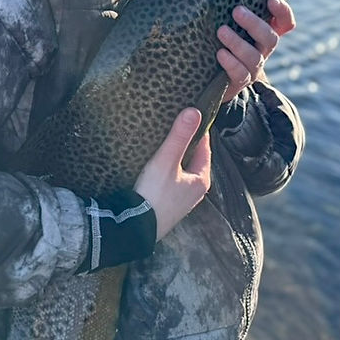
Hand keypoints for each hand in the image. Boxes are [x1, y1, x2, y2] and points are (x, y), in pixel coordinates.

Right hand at [134, 108, 211, 240]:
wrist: (135, 227)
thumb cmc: (154, 195)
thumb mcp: (166, 161)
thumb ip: (179, 136)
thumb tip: (194, 111)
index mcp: (201, 179)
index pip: (204, 146)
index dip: (196, 130)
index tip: (186, 115)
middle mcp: (195, 190)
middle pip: (193, 158)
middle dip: (184, 143)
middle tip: (171, 125)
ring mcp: (182, 199)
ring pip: (181, 170)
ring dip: (174, 158)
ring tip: (160, 143)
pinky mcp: (168, 204)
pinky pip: (171, 181)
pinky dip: (166, 171)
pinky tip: (153, 166)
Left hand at [216, 0, 294, 99]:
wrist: (210, 77)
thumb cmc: (220, 40)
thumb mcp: (227, 23)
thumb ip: (230, 8)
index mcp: (264, 33)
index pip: (285, 23)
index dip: (282, 12)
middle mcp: (263, 50)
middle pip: (270, 38)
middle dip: (254, 24)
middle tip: (237, 10)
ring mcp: (253, 67)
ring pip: (254, 57)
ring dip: (238, 42)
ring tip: (221, 31)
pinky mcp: (239, 82)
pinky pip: (241, 74)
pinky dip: (231, 63)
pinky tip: (220, 53)